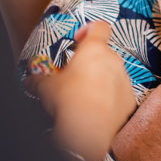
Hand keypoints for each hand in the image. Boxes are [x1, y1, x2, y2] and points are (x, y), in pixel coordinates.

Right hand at [35, 21, 134, 160]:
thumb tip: (30, 81)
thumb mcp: (47, 87)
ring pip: (112, 74)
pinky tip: (94, 110)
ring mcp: (124, 80)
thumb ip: (39, 80)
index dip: (89, 29)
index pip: (100, 26)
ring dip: (100, 80)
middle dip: (90, 62)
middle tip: (74, 75)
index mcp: (94, 50)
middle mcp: (113, 61)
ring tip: (82, 96)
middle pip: (104, 53)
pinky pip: (119, 94)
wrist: (90, 133)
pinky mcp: (130, 100)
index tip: (79, 39)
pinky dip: (109, 98)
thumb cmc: (70, 103)